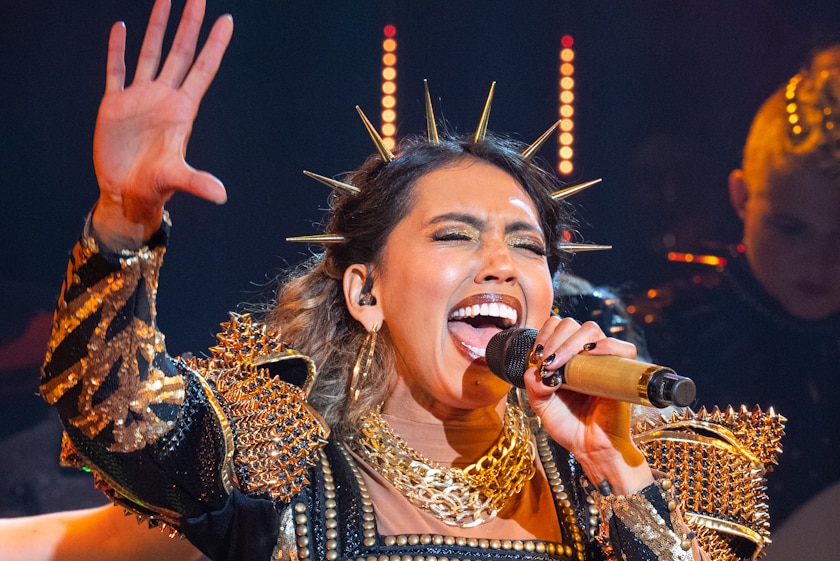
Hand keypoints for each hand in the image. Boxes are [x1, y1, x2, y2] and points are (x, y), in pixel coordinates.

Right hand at [92, 0, 233, 246]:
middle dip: (189, 24)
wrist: (124, 195)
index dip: (214, 44)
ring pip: (150, 53)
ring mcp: (140, 99)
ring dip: (158, 27)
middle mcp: (163, 98)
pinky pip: (116, 70)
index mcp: (181, 110)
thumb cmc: (153, 188)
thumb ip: (197, 182)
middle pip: (180, 52)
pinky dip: (117, 49)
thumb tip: (221, 195)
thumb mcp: (175, 179)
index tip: (227, 19)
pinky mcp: (115, 105)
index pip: (203, 68)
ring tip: (165, 0)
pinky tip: (121, 27)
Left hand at [522, 316, 653, 493]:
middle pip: (570, 324)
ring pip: (591, 329)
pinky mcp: (623, 370)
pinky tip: (589, 355)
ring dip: (570, 341)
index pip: (555, 326)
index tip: (537, 356)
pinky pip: (622, 347)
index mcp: (565, 356)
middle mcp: (584, 354)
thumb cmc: (568, 426)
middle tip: (547, 362)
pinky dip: (605, 345)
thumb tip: (538, 369)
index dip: (544, 335)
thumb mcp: (541, 405)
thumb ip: (533, 385)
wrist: (590, 448)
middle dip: (554, 339)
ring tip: (559, 363)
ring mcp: (604, 360)